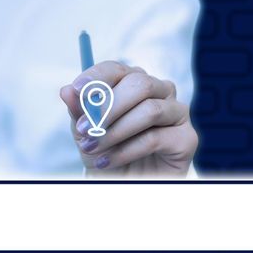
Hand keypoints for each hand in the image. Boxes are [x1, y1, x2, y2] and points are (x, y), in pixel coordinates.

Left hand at [60, 61, 197, 175]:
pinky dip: (126, 151)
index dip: (97, 77)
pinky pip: (155, 138)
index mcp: (134, 82)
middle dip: (108, 107)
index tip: (77, 90)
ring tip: (93, 148)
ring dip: (115, 131)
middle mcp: (160, 91)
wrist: (125, 183)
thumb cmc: (107, 152)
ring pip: (150, 110)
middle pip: (140, 84)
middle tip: (84, 129)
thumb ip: (79, 111)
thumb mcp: (86, 133)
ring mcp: (176, 112)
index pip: (118, 69)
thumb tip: (66, 90)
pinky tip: (108, 161)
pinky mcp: (186, 138)